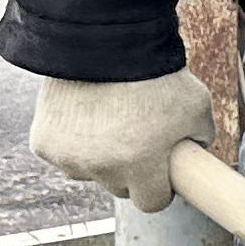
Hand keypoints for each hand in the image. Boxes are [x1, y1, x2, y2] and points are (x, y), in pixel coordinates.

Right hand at [28, 68, 220, 213]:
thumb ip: (200, 139)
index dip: (159, 188)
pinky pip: (63, 154)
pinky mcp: (44, 144)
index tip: (161, 174)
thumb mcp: (197, 107)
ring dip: (98, 156)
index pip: (152, 203)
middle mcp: (101, 167)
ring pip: (89, 171)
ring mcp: (69, 157)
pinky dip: (71, 141)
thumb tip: (194, 156)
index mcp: (141, 165)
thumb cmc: (156, 74)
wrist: (106, 42)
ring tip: (109, 118)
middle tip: (136, 137)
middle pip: (119, 187)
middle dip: (130, 170)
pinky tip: (84, 113)